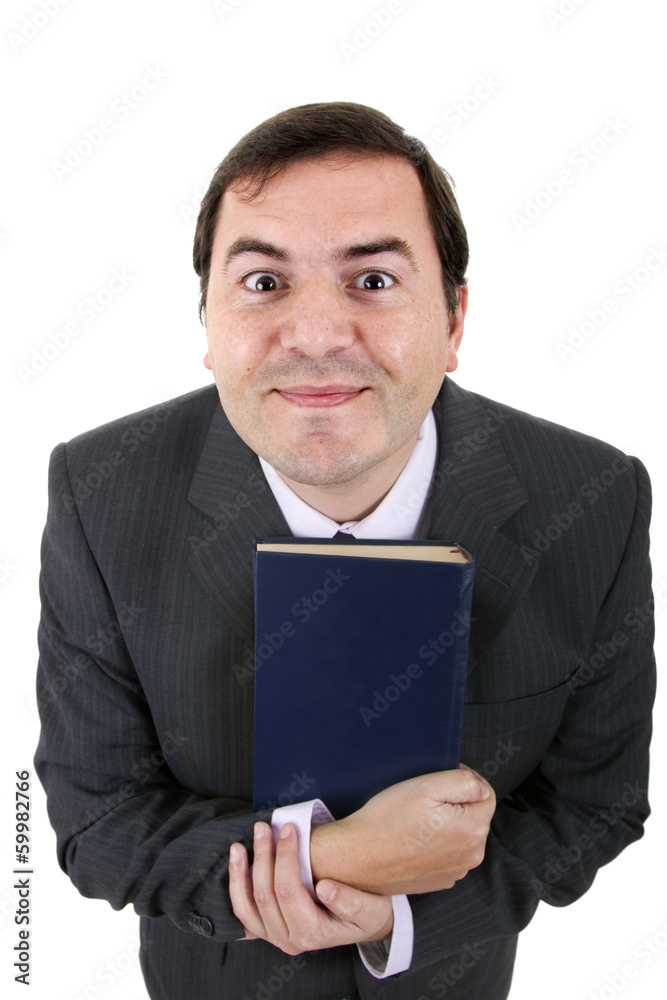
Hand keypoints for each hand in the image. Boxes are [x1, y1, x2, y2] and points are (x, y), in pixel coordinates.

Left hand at [229, 822, 393, 954]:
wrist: (365, 925)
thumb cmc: (369, 913)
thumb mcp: (371, 910)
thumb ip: (351, 903)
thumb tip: (325, 888)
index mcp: (312, 933)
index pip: (287, 892)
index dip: (284, 857)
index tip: (288, 829)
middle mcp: (289, 939)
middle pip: (265, 895)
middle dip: (263, 856)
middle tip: (263, 827)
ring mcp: (276, 937)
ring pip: (246, 908)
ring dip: (239, 874)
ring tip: (238, 846)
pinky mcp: (268, 930)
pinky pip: (244, 914)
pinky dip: (236, 889)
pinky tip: (235, 866)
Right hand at [310, 765, 495, 895]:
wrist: (356, 856)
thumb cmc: (387, 820)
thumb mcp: (428, 785)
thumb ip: (465, 782)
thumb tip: (481, 787)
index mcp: (473, 830)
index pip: (486, 794)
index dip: (464, 780)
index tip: (438, 781)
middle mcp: (470, 856)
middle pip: (475, 816)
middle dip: (456, 803)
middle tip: (423, 801)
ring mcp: (455, 871)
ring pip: (461, 835)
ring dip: (447, 824)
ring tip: (416, 820)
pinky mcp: (439, 880)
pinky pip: (447, 853)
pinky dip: (435, 844)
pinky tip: (413, 838)